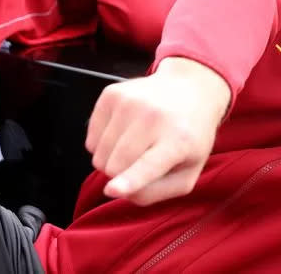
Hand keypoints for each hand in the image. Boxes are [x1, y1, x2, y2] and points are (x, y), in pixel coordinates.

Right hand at [85, 57, 230, 205]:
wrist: (190, 89)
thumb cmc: (189, 138)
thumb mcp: (188, 172)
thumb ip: (156, 192)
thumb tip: (118, 192)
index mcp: (179, 140)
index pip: (149, 165)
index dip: (130, 180)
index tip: (112, 189)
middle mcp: (154, 117)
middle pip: (115, 166)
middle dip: (121, 175)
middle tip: (142, 161)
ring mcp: (130, 102)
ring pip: (98, 155)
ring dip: (112, 159)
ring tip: (137, 144)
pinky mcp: (111, 94)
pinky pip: (90, 140)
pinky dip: (103, 144)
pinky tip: (126, 131)